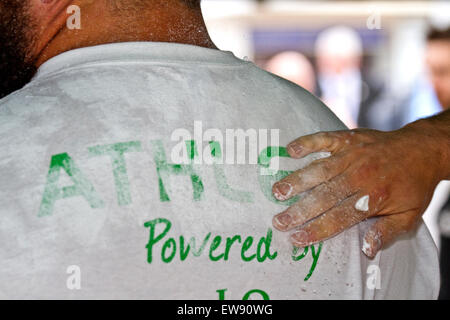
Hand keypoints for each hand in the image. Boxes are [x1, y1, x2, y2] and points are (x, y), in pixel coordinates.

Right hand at [271, 123, 446, 257]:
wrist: (422, 149)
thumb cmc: (412, 185)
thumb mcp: (409, 215)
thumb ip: (386, 232)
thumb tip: (366, 251)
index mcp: (374, 197)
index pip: (339, 217)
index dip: (317, 229)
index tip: (297, 238)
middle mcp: (360, 176)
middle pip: (324, 196)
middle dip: (300, 210)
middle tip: (278, 221)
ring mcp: (352, 155)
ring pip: (320, 169)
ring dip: (297, 180)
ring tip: (277, 191)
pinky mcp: (348, 138)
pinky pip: (324, 139)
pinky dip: (307, 143)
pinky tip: (290, 150)